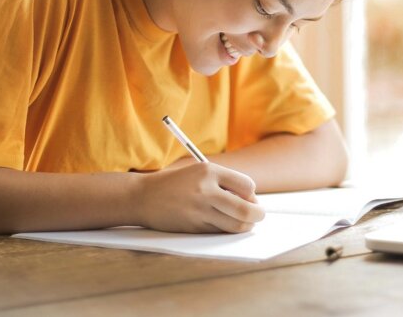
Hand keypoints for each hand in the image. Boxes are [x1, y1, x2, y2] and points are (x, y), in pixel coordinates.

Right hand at [134, 162, 264, 232]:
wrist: (143, 197)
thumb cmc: (176, 184)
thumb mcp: (199, 172)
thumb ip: (224, 183)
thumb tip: (252, 201)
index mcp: (209, 171)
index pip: (247, 185)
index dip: (251, 194)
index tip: (248, 198)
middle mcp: (205, 190)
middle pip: (246, 209)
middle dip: (258, 214)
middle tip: (258, 215)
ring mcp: (199, 210)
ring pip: (236, 225)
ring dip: (245, 225)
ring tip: (244, 222)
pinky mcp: (194, 227)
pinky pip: (220, 231)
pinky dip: (227, 230)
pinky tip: (222, 224)